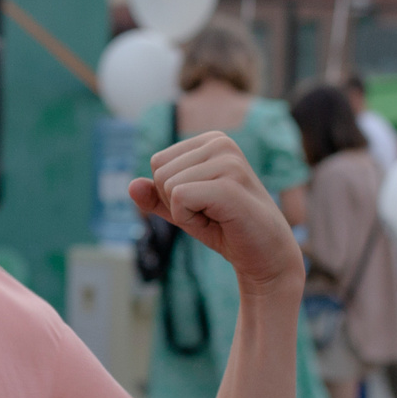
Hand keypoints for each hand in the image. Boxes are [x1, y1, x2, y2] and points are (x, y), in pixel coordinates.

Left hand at [131, 133, 301, 297]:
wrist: (265, 257)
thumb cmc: (226, 229)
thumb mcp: (183, 210)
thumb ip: (155, 197)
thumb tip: (131, 185)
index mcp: (212, 140)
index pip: (158, 163)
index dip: (170, 193)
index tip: (202, 204)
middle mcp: (222, 143)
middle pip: (159, 173)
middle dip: (176, 203)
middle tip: (210, 213)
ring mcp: (229, 161)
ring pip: (168, 186)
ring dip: (185, 213)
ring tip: (218, 216)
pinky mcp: (230, 184)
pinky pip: (179, 198)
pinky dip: (190, 219)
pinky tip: (220, 221)